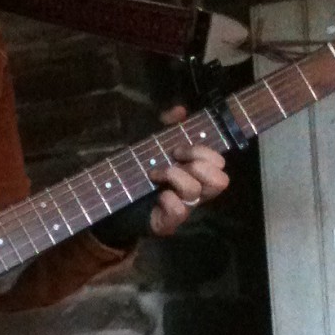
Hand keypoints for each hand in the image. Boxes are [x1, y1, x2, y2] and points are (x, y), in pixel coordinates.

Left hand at [147, 106, 229, 237]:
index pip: (219, 163)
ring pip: (195, 191)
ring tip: (155, 174)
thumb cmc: (138, 172)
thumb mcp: (151, 143)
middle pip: (220, 181)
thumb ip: (166, 126)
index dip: (203, 152)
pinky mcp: (169, 223)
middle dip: (198, 164)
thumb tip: (180, 111)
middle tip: (174, 160)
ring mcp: (185, 209)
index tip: (178, 148)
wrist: (114, 201)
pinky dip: (169, 199)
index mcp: (197, 173)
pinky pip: (180, 211)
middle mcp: (196, 192)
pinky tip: (158, 195)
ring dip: (175, 176)